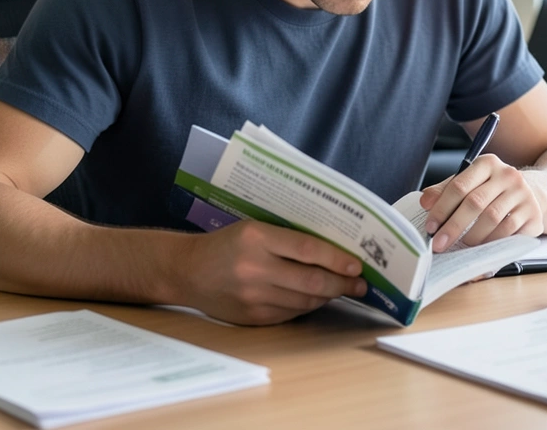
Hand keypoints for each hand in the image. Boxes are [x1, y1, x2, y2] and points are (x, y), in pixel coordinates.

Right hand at [181, 221, 366, 325]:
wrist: (187, 271)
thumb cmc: (227, 245)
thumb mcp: (254, 229)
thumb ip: (288, 240)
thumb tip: (333, 253)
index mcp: (256, 238)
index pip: (307, 249)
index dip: (336, 259)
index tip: (356, 265)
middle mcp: (255, 268)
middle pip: (311, 280)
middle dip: (342, 284)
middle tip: (359, 284)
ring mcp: (253, 297)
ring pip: (305, 300)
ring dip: (328, 296)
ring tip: (342, 290)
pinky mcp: (252, 317)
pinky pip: (291, 313)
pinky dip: (308, 306)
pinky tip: (316, 299)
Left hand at [419, 154, 544, 251]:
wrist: (531, 193)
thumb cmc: (491, 190)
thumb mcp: (469, 183)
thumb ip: (445, 190)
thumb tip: (425, 202)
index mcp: (487, 163)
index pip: (459, 185)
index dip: (442, 208)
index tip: (430, 227)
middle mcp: (508, 175)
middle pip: (475, 203)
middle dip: (453, 226)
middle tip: (439, 244)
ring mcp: (523, 194)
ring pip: (492, 219)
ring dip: (472, 237)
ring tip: (462, 246)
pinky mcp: (533, 213)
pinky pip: (509, 232)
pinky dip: (492, 242)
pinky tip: (482, 247)